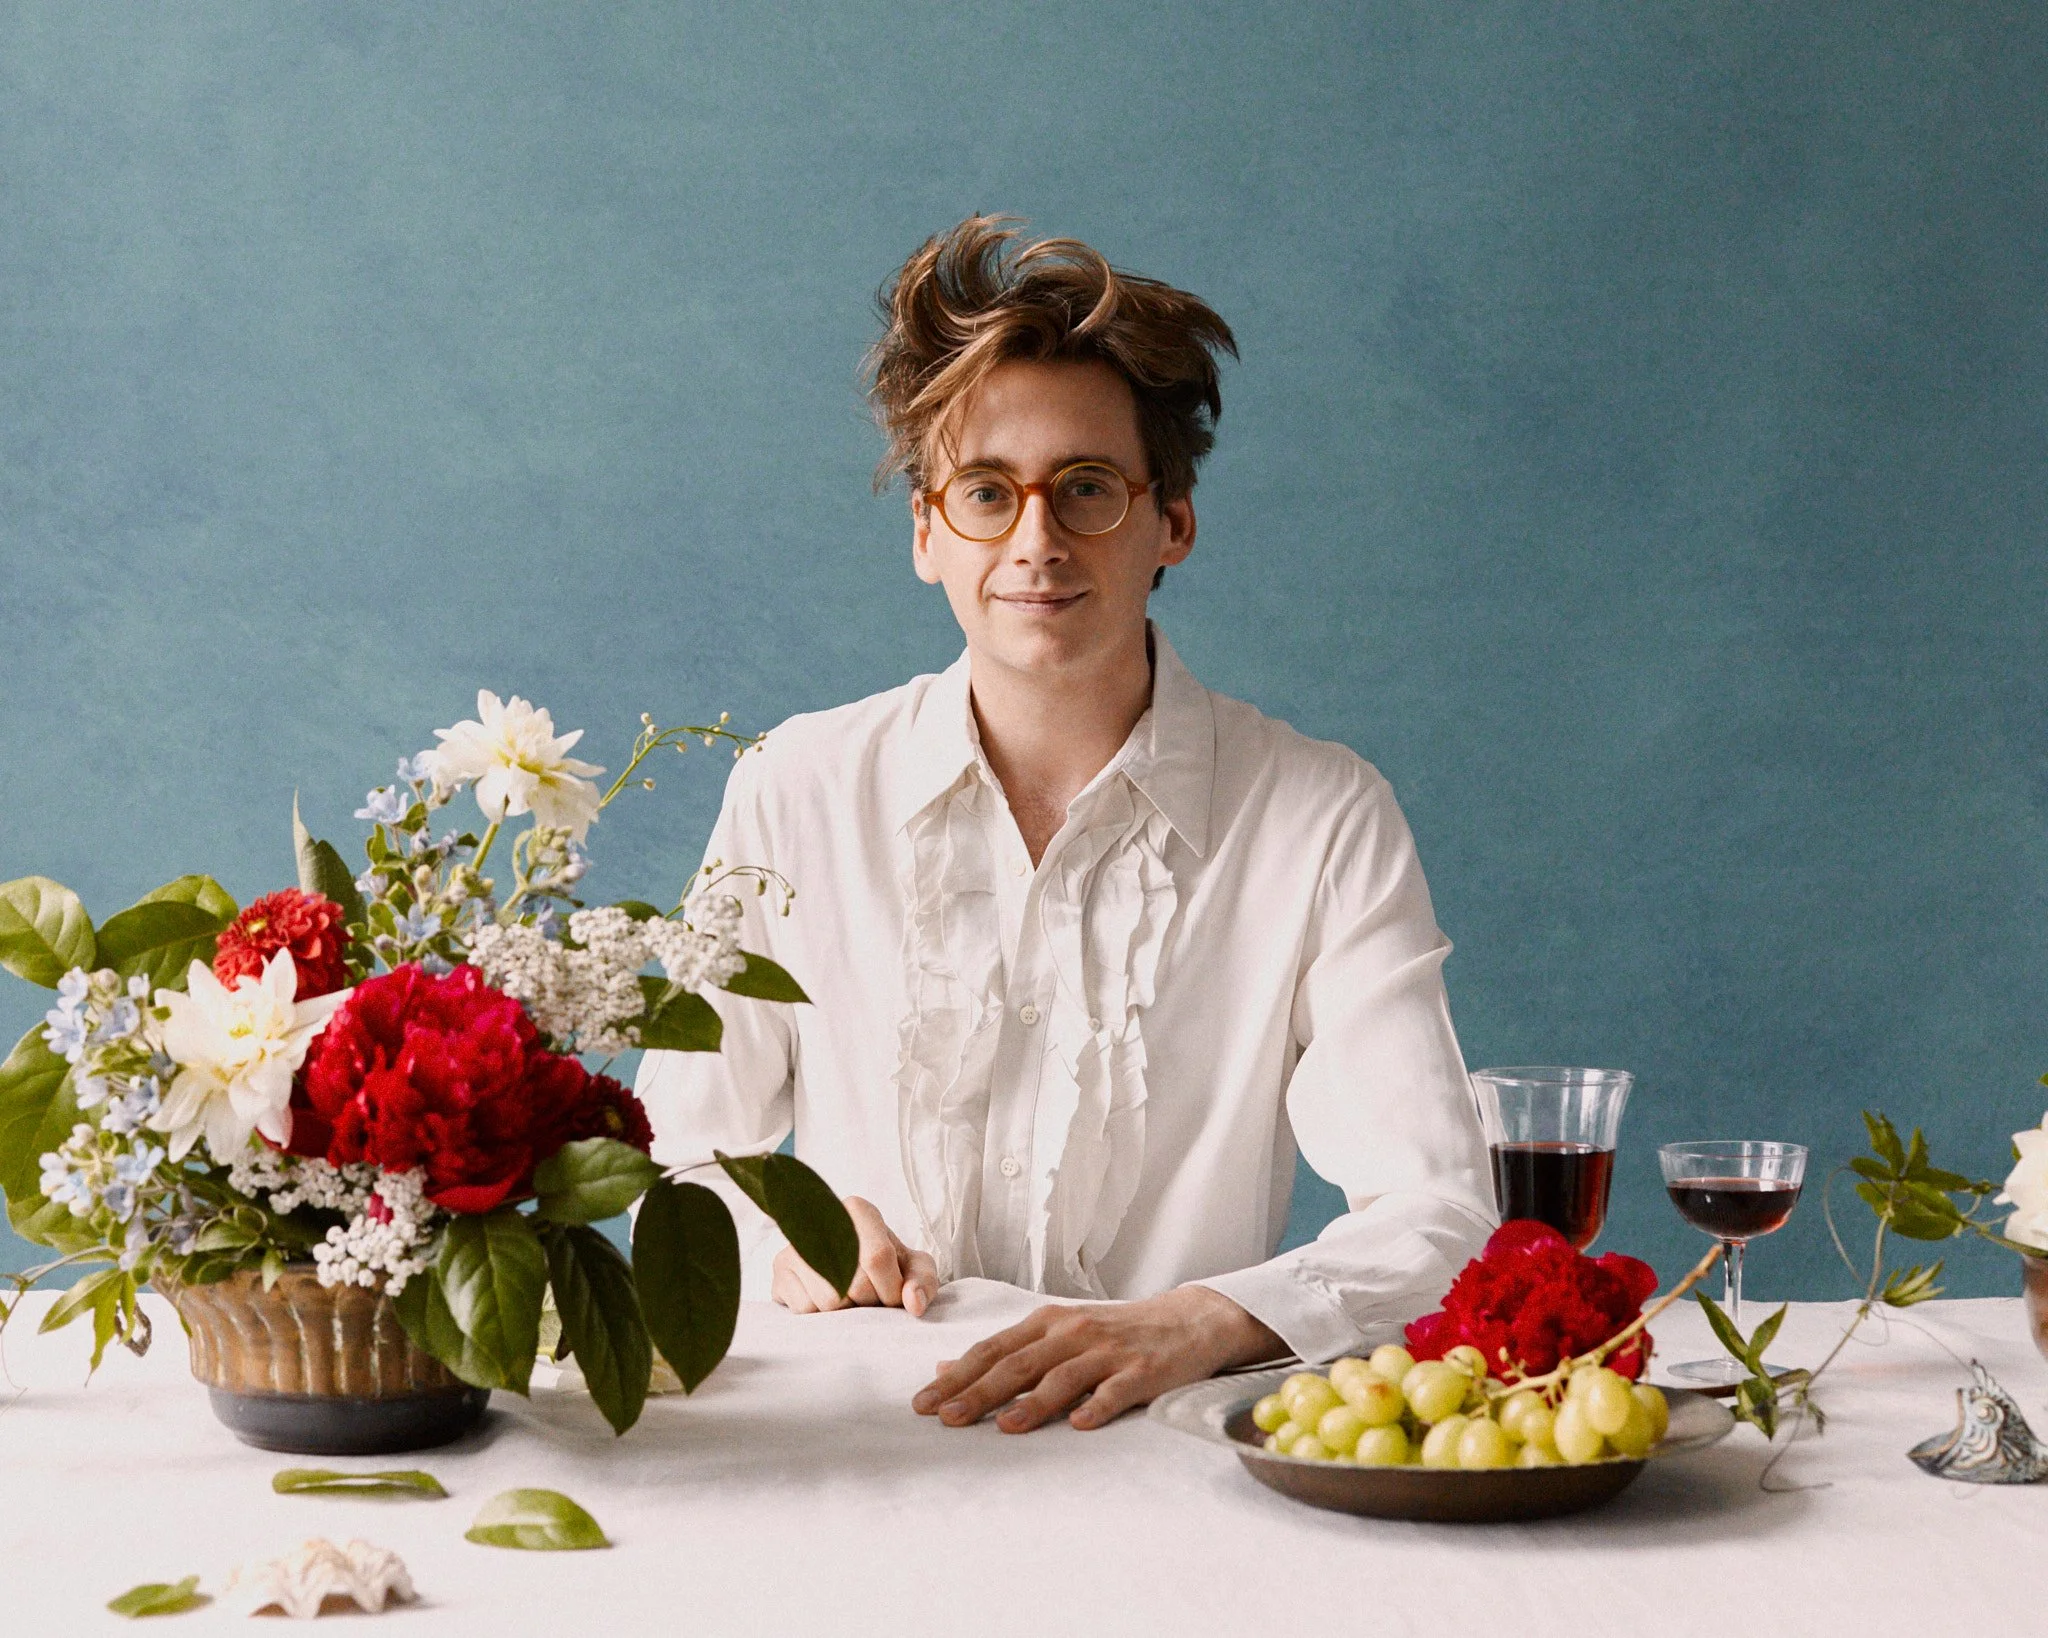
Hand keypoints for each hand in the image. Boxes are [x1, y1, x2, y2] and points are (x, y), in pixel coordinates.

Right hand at [771, 1195, 938, 1316]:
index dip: (890, 1288)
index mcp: (858, 1211)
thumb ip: (922, 1282)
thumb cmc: (889, 1265)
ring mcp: (795, 1246)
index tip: (893, 1296)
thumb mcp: (915, 1267)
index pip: (876, 1257)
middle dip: (869, 1302)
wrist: (853, 1265)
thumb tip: (913, 1304)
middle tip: (870, 1296)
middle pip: (853, 1284)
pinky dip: (822, 1317)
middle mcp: (821, 1221)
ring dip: (847, 1313)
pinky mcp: (779, 1271)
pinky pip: (805, 1310)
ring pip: (828, 1302)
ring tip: (851, 1296)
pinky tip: (828, 1299)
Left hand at [911, 1285, 1282, 1432]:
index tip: (923, 1402)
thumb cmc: (1114, 1332)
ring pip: (1063, 1376)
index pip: (993, 1350)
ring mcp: (1108, 1351)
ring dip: (1033, 1402)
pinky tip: (1080, 1424)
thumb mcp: (1058, 1332)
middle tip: (946, 1418)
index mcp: (1048, 1323)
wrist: (1187, 1320)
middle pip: (1018, 1363)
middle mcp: (1073, 1332)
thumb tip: (947, 1365)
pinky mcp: (1142, 1371)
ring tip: (1005, 1427)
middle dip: (978, 1391)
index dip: (957, 1376)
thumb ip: (1007, 1350)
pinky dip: (1097, 1405)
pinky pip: (1116, 1391)